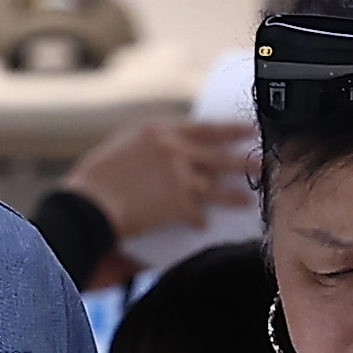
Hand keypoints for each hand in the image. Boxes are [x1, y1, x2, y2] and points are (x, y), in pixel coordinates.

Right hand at [61, 118, 252, 239]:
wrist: (86, 205)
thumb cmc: (95, 176)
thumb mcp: (123, 145)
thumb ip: (152, 145)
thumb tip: (170, 149)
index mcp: (161, 131)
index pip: (207, 127)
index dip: (232, 130)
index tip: (250, 131)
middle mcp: (175, 151)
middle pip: (221, 156)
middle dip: (245, 161)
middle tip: (265, 162)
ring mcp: (179, 178)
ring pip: (217, 186)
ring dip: (235, 194)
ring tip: (248, 200)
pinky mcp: (177, 204)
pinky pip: (198, 212)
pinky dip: (200, 219)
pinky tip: (204, 225)